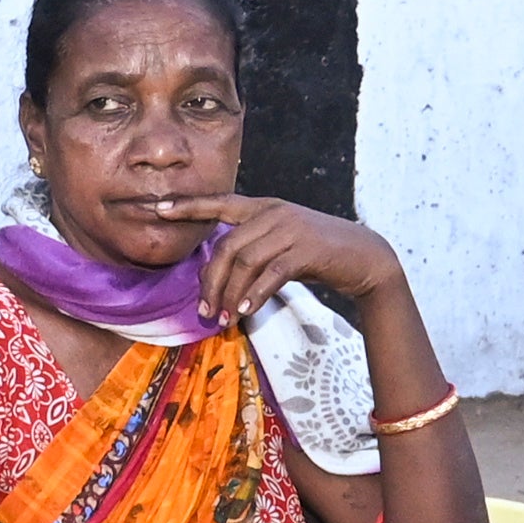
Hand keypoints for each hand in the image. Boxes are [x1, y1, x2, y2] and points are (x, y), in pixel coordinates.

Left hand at [179, 197, 405, 329]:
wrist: (365, 257)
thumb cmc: (318, 254)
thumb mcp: (282, 244)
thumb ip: (252, 250)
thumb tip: (217, 277)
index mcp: (263, 207)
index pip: (219, 203)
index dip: (188, 206)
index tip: (158, 208)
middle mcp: (273, 212)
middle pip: (227, 246)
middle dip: (211, 282)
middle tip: (205, 312)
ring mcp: (290, 229)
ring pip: (245, 262)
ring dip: (230, 295)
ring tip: (225, 319)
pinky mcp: (306, 249)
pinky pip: (270, 273)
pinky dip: (254, 294)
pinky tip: (246, 311)